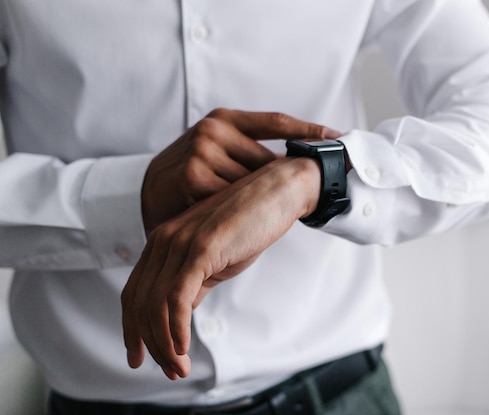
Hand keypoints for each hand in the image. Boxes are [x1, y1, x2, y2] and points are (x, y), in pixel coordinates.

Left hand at [122, 156, 322, 379]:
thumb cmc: (251, 223)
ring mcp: (180, 243)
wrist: (278, 191)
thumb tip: (181, 314)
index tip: (138, 356)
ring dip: (164, 344)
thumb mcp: (216, 258)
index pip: (134, 292)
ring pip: (155, 305)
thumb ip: (194, 283)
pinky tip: (183, 347)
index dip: (132, 329)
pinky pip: (177, 298)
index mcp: (162, 241)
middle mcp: (163, 240)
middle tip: (169, 371)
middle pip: (138, 302)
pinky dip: (176, 328)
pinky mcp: (201, 249)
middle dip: (148, 343)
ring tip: (179, 367)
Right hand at [141, 108, 339, 231]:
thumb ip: (249, 155)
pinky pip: (232, 200)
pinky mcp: (194, 178)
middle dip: (277, 183)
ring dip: (254, 201)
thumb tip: (294, 167)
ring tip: (244, 212)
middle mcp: (214, 130)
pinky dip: (236, 212)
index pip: (276, 122)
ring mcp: (202, 152)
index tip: (337, 138)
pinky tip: (228, 217)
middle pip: (268, 162)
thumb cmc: (191, 178)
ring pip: (252, 184)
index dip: (308, 130)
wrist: (147, 196)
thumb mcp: (217, 152)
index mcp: (225, 118)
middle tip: (289, 196)